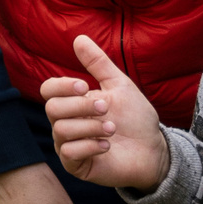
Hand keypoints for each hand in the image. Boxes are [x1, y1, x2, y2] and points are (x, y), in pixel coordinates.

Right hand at [41, 35, 167, 191]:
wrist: (154, 150)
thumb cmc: (135, 119)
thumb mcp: (119, 86)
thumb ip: (98, 64)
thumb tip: (79, 38)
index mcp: (72, 103)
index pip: (48, 90)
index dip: (62, 86)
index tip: (85, 85)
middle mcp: (65, 123)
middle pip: (52, 109)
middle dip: (81, 106)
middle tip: (106, 108)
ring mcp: (68, 145)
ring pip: (61, 130)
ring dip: (90, 127)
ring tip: (112, 128)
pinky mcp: (76, 166)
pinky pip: (69, 153)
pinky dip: (90, 146)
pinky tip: (107, 146)